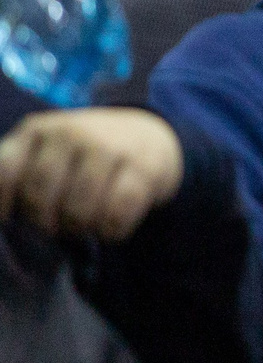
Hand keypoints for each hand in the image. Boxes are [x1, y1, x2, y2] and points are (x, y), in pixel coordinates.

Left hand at [0, 110, 183, 241]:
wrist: (149, 134)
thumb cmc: (82, 156)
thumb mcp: (45, 153)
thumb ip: (18, 177)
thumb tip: (3, 218)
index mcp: (37, 130)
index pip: (5, 172)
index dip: (3, 205)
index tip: (11, 221)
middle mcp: (71, 132)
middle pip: (39, 197)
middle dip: (44, 224)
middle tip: (55, 228)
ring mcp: (110, 146)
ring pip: (79, 210)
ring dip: (79, 230)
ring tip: (83, 228)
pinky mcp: (145, 166)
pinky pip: (117, 215)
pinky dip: (111, 232)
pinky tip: (110, 229)